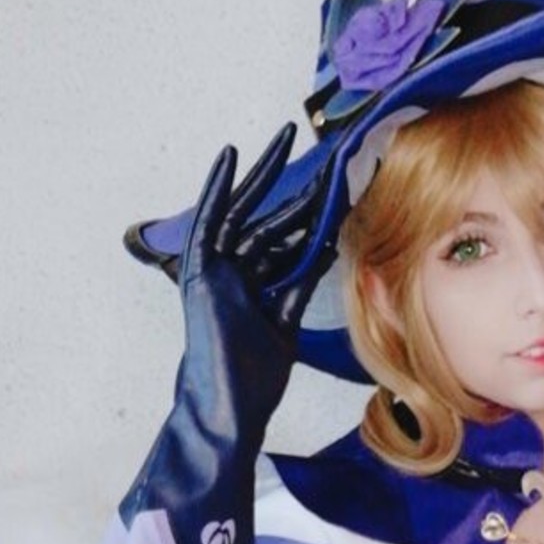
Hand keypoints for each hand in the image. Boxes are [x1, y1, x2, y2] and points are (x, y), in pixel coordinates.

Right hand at [119, 125, 334, 543]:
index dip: (315, 210)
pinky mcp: (200, 270)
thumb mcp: (289, 324)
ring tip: (281, 136)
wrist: (230, 407)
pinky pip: (209, 220)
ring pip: (245, 211)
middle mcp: (238, 272)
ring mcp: (218, 269)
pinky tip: (233, 155)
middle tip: (322, 149)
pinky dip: (219, 188)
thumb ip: (303, 288)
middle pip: (271, 219)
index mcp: (260, 285)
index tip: (342, 182)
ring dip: (263, 172)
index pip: (292, 238)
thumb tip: (334, 253)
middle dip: (295, 184)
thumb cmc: (255, 379)